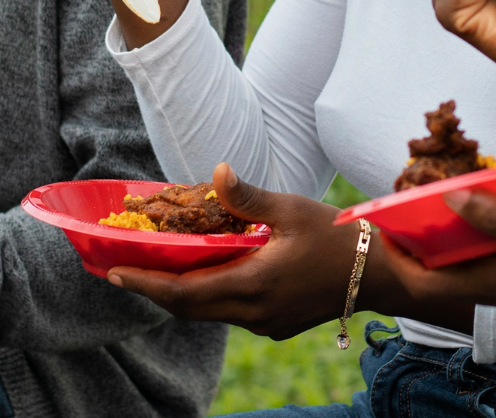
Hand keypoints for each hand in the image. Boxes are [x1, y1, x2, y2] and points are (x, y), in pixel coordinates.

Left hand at [107, 164, 402, 339]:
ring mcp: (266, 324)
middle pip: (189, 308)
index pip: (184, 293)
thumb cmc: (337, 235)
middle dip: (153, 290)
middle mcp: (254, 313)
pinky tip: (201, 274)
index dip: (146, 285)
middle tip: (121, 271)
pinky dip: (207, 296)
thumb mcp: (292, 208)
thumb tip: (217, 170)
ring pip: (208, 313)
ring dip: (179, 294)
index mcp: (254, 285)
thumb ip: (248, 195)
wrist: (381, 274)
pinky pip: (229, 313)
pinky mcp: (276, 325)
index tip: (114, 273)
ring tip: (153, 271)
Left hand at [375, 188, 495, 334]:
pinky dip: (484, 233)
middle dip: (421, 239)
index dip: (396, 259)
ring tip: (446, 195)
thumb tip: (449, 196)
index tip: (383, 225)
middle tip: (411, 200)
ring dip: (452, 234)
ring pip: (470, 262)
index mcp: (492, 283)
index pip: (423, 284)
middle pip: (442, 271)